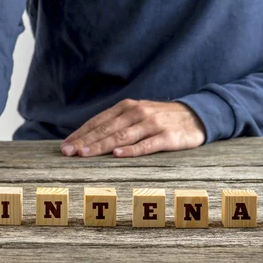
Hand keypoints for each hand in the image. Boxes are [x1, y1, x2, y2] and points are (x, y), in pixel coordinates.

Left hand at [61, 99, 205, 157]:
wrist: (197, 116)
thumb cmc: (161, 119)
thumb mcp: (138, 114)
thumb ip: (118, 123)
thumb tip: (90, 138)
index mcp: (128, 107)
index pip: (99, 121)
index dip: (81, 133)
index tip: (65, 146)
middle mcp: (138, 112)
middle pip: (107, 129)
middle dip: (85, 141)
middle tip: (68, 152)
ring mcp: (153, 124)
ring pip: (122, 136)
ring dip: (101, 145)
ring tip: (85, 154)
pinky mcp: (168, 136)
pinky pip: (147, 144)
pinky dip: (131, 150)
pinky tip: (117, 154)